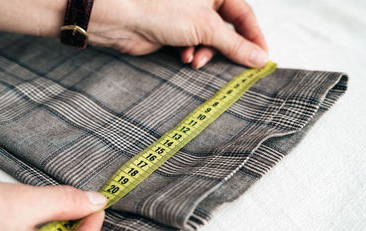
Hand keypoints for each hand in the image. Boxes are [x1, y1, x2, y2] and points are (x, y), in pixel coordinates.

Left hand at [88, 0, 267, 67]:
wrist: (124, 20)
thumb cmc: (160, 8)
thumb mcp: (207, 27)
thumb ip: (235, 44)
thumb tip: (258, 57)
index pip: (245, 15)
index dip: (254, 38)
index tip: (262, 58)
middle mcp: (203, 2)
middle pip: (227, 30)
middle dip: (226, 50)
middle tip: (236, 67)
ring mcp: (189, 17)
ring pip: (210, 42)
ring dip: (205, 54)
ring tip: (195, 60)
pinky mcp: (176, 31)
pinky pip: (194, 46)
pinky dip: (191, 54)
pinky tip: (184, 57)